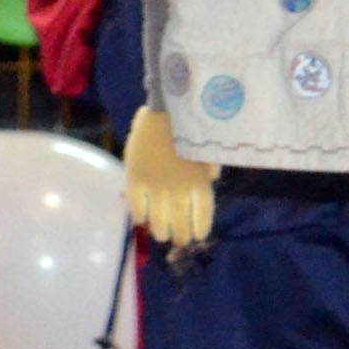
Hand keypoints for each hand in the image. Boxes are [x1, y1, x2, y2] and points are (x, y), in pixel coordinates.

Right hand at [124, 107, 216, 246]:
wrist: (166, 108)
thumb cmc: (191, 125)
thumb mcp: (207, 148)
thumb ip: (210, 166)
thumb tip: (212, 179)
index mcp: (200, 182)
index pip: (203, 214)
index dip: (200, 228)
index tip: (198, 236)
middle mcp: (179, 190)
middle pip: (180, 223)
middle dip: (180, 236)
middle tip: (178, 241)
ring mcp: (156, 186)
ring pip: (158, 220)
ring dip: (160, 230)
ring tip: (160, 234)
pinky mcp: (136, 178)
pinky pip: (137, 205)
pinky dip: (139, 215)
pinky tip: (140, 218)